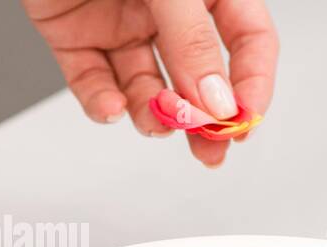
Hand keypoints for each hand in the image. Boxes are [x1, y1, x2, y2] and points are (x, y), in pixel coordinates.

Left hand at [24, 0, 278, 166]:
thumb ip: (193, 39)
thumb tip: (216, 100)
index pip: (247, 41)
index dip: (251, 83)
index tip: (243, 120)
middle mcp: (166, 8)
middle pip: (197, 75)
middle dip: (203, 118)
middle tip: (209, 152)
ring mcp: (121, 23)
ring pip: (144, 86)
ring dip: (151, 113)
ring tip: (152, 121)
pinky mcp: (75, 36)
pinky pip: (92, 80)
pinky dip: (100, 101)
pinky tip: (109, 108)